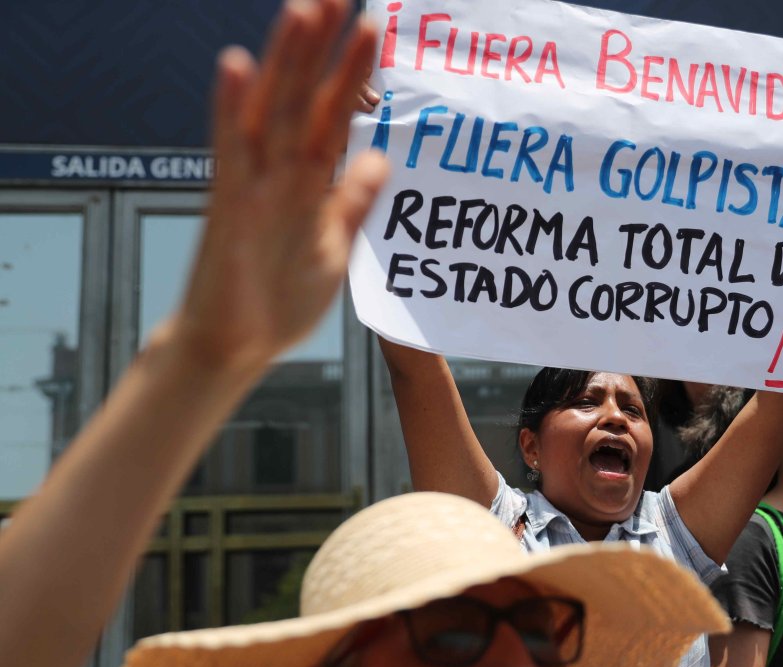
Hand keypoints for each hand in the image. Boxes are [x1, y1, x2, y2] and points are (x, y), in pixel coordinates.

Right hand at [170, 0, 387, 375]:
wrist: (234, 345)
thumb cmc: (279, 299)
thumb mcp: (335, 246)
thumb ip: (354, 201)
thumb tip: (380, 158)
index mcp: (309, 181)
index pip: (335, 113)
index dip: (354, 72)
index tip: (374, 26)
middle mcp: (280, 172)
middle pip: (304, 96)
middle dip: (323, 46)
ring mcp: (253, 183)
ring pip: (272, 110)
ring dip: (288, 60)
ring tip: (304, 9)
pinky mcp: (229, 205)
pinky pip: (230, 149)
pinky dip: (232, 108)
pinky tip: (237, 63)